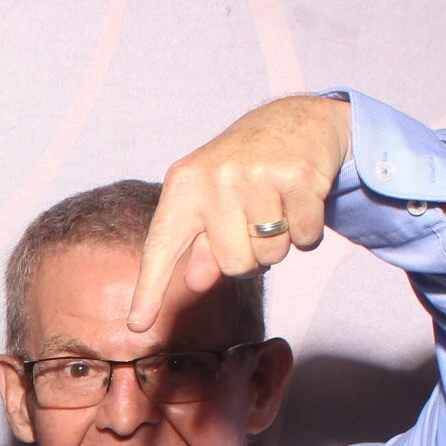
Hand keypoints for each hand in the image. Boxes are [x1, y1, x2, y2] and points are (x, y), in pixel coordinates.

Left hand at [128, 95, 352, 330]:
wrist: (297, 120)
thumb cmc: (247, 169)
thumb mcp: (213, 201)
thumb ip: (202, 245)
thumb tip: (194, 282)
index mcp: (184, 185)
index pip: (162, 246)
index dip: (149, 290)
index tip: (136, 325)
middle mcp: (215, 178)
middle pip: (233, 265)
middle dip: (251, 257)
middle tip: (255, 223)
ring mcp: (256, 174)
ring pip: (271, 255)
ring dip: (281, 243)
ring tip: (278, 207)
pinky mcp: (297, 175)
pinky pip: (305, 238)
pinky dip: (309, 231)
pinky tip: (301, 200)